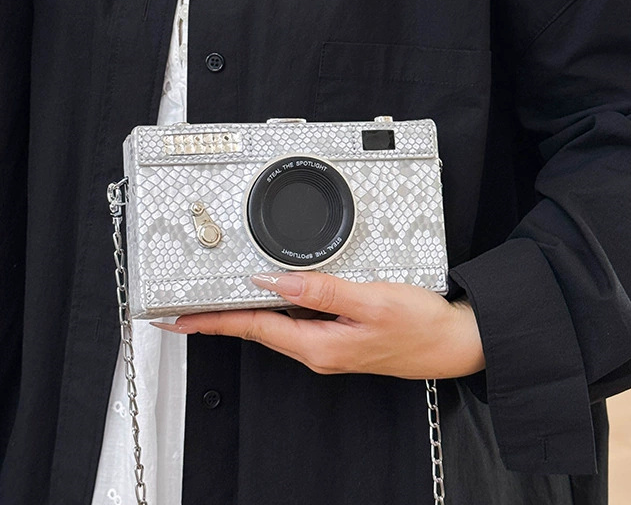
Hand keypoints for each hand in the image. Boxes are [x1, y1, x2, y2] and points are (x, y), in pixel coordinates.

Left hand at [151, 271, 485, 378]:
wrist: (451, 343)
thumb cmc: (419, 325)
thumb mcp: (370, 299)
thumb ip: (320, 290)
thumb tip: (272, 279)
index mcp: (320, 345)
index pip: (254, 328)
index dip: (212, 321)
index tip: (179, 320)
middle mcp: (318, 350)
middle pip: (257, 329)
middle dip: (219, 319)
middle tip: (185, 309)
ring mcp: (329, 345)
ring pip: (275, 325)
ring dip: (243, 313)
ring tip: (216, 302)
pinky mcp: (340, 336)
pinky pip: (296, 320)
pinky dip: (273, 308)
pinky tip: (270, 296)